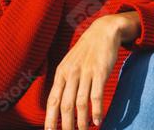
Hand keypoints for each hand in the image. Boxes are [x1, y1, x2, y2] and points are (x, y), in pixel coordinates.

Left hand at [44, 14, 134, 129]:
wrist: (103, 32)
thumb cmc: (86, 51)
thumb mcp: (70, 64)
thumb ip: (64, 82)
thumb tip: (59, 105)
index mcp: (61, 73)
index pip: (52, 100)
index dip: (50, 118)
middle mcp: (71, 73)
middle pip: (65, 105)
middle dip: (66, 125)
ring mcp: (86, 73)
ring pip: (80, 103)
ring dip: (81, 122)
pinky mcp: (100, 72)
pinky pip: (96, 95)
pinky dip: (96, 111)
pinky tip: (98, 121)